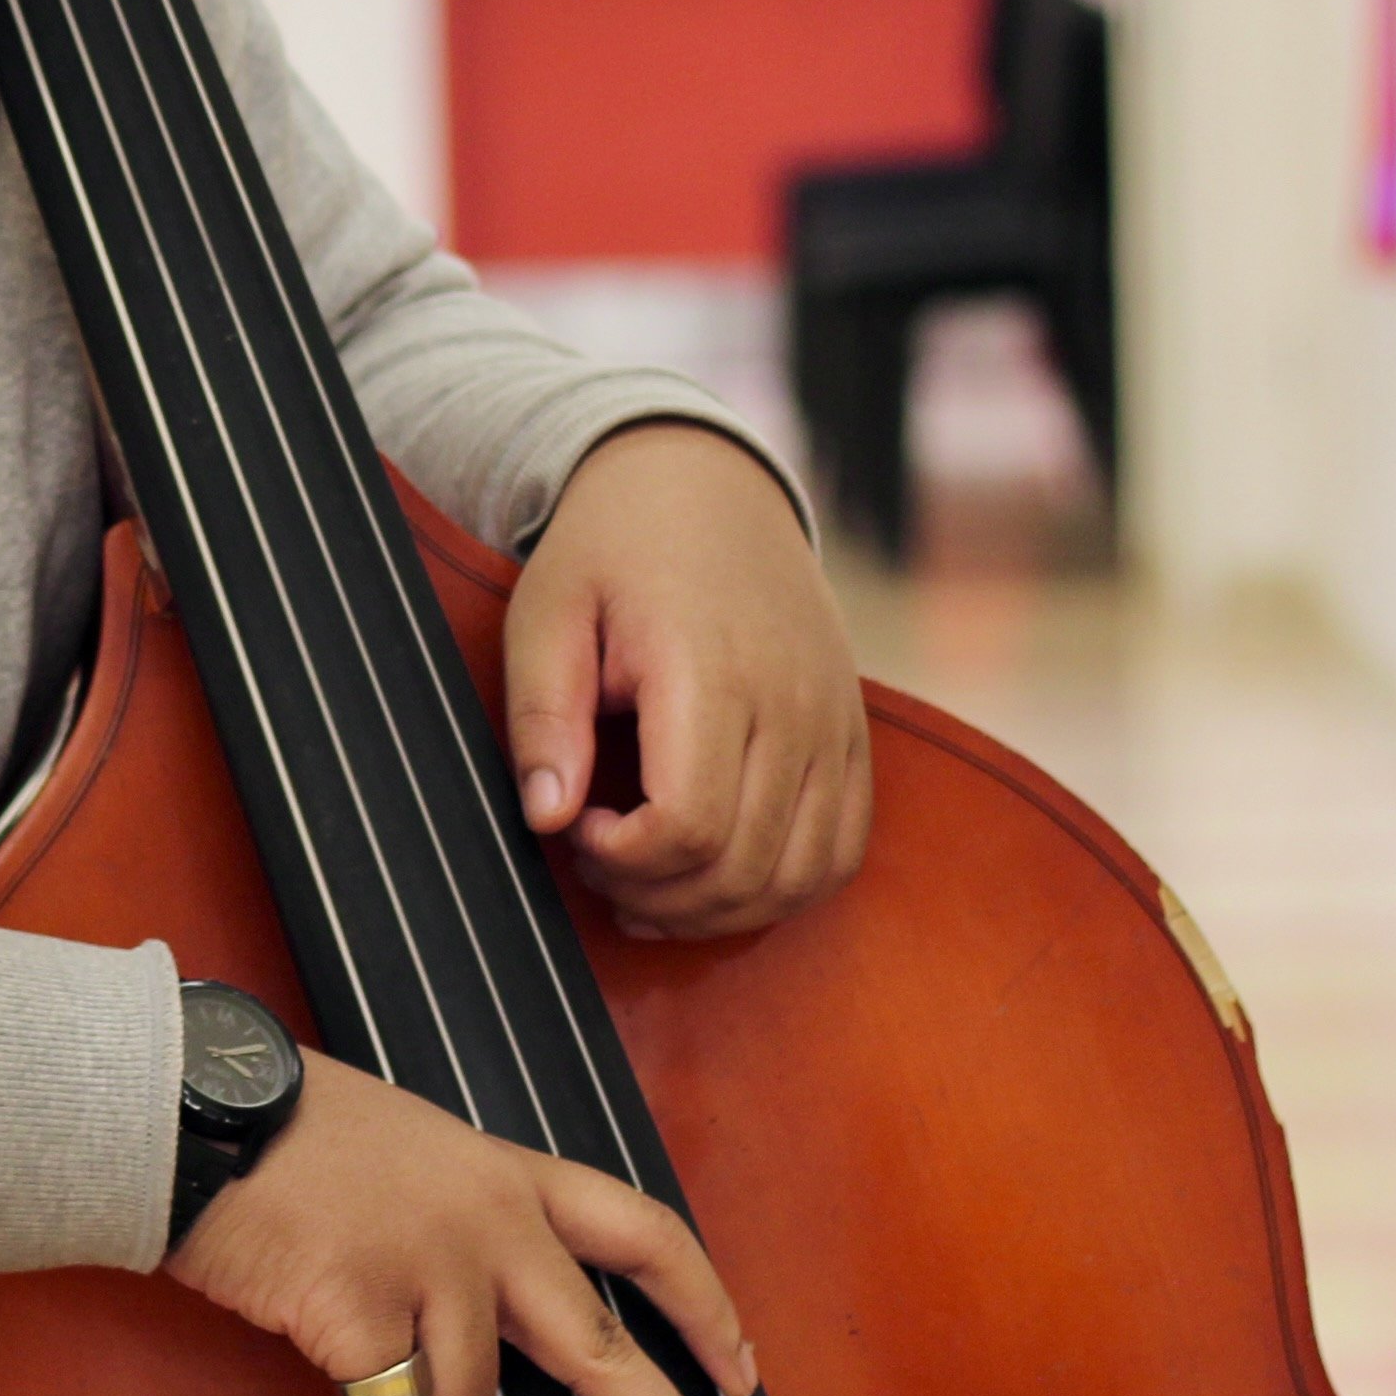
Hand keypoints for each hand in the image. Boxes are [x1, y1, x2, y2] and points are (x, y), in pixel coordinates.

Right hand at [162, 1050, 756, 1395]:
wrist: (197, 1108)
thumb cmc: (280, 1126)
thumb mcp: (406, 1145)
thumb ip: (458, 1213)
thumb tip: (462, 1306)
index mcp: (505, 1173)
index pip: (640, 1234)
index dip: (703, 1307)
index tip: (741, 1370)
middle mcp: (489, 1220)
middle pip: (601, 1345)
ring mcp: (433, 1265)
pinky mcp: (368, 1310)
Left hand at [506, 420, 866, 938]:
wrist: (706, 486)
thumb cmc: (613, 551)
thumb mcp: (546, 611)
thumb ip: (541, 714)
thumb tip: (545, 815)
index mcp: (711, 669)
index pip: (689, 826)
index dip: (622, 858)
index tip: (576, 825)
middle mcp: (792, 702)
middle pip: (745, 866)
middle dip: (658, 894)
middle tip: (599, 856)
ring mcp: (835, 722)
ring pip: (801, 876)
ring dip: (719, 909)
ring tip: (650, 881)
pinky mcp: (853, 735)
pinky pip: (842, 850)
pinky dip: (783, 888)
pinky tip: (717, 873)